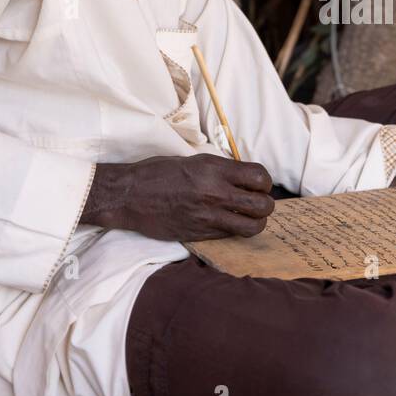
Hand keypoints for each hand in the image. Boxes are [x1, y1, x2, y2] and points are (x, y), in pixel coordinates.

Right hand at [81, 154, 274, 243]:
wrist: (129, 195)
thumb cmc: (157, 173)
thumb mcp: (193, 160)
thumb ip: (220, 170)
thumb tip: (243, 178)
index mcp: (214, 169)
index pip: (259, 177)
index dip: (265, 182)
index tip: (260, 185)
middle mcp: (215, 193)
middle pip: (263, 205)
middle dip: (266, 205)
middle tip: (258, 203)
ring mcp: (208, 216)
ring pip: (252, 226)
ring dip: (256, 222)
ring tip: (248, 218)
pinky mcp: (200, 234)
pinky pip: (230, 235)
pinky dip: (235, 231)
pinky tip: (227, 224)